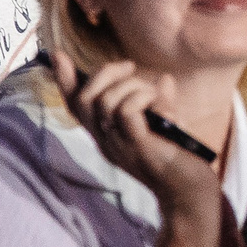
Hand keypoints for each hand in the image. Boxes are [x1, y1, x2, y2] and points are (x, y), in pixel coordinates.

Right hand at [51, 49, 221, 222]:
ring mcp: (119, 144)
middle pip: (85, 99)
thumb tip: (163, 78)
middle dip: (104, 73)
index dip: (64, 81)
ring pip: (106, 101)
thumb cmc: (178, 157)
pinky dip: (142, 97)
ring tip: (154, 94)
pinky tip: (159, 104)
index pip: (75, 107)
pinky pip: (127, 110)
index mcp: (107, 134)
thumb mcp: (164, 124)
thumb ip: (158, 103)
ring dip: (132, 86)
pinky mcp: (137, 146)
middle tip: (129, 66)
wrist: (189, 191)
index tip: (57, 55)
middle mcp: (106, 140)